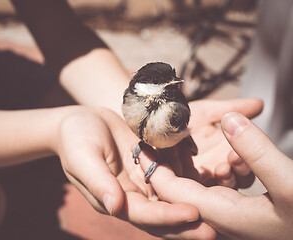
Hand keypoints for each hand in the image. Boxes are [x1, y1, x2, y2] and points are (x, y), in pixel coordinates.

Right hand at [56, 107, 215, 238]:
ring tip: (225, 204)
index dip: (167, 216)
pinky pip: (177, 175)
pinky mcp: (156, 164)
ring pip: (176, 198)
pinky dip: (194, 179)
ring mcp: (147, 181)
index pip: (145, 215)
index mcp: (116, 200)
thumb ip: (98, 182)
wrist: (83, 121)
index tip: (192, 214)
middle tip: (218, 228)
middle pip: (166, 216)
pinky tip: (217, 177)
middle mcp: (135, 196)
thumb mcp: (82, 158)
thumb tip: (115, 208)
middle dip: (190, 224)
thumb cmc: (76, 139)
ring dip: (199, 203)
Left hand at [139, 112, 292, 239]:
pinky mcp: (243, 208)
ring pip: (199, 186)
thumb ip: (257, 151)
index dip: (157, 169)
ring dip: (192, 164)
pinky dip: (215, 168)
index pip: (174, 192)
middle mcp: (222, 217)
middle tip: (153, 140)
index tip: (143, 144)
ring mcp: (232, 213)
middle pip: (181, 189)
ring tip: (179, 144)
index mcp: (224, 216)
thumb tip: (232, 120)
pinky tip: (220, 154)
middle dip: (169, 164)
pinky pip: (218, 185)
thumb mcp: (291, 183)